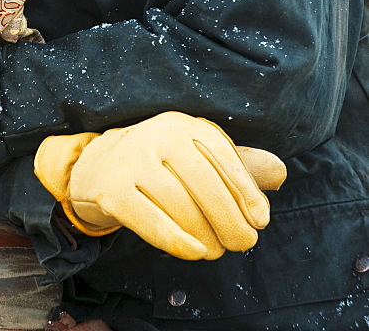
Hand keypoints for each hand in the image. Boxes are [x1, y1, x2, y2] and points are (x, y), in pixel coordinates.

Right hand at [34, 111, 285, 260]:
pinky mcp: (111, 190)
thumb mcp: (198, 156)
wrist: (98, 165)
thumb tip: (279, 173)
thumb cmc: (161, 163)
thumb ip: (238, 165)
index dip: (245, 190)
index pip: (221, 155)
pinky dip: (175, 239)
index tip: (260, 220)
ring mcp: (131, 161)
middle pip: (202, 183)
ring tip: (217, 249)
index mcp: (183, 125)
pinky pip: (149, 219)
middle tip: (243, 243)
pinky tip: (195, 252)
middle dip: (229, 219)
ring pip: (178, 204)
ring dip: (205, 234)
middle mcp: (157, 136)